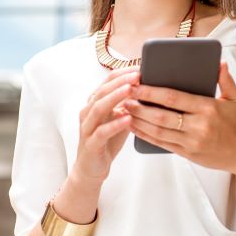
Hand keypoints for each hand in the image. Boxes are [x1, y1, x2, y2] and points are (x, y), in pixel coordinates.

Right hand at [72, 66, 138, 185]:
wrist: (91, 168)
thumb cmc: (107, 141)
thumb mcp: (119, 118)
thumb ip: (129, 104)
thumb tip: (148, 88)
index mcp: (95, 103)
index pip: (107, 82)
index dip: (123, 73)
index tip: (139, 67)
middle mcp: (88, 112)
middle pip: (102, 91)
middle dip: (120, 81)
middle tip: (137, 74)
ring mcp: (87, 128)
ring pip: (98, 108)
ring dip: (115, 97)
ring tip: (131, 90)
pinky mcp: (91, 144)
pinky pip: (101, 132)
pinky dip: (114, 124)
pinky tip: (127, 118)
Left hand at [126, 61, 235, 174]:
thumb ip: (225, 80)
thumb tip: (219, 62)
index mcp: (208, 108)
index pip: (174, 98)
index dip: (152, 92)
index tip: (137, 84)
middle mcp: (198, 126)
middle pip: (161, 116)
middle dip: (140, 106)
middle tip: (124, 96)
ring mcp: (191, 142)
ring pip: (158, 131)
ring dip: (138, 121)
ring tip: (124, 110)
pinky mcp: (187, 153)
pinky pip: (162, 144)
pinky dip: (146, 136)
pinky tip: (135, 127)